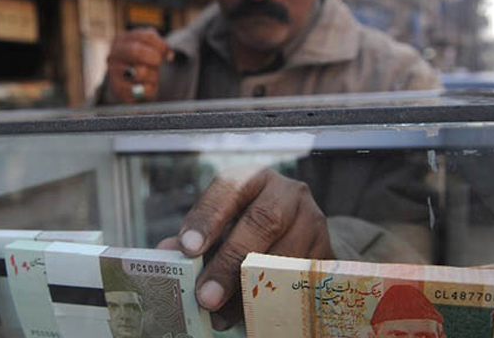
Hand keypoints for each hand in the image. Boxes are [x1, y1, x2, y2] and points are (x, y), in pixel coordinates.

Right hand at [106, 28, 172, 102]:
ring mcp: (113, 72)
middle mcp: (114, 54)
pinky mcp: (118, 89)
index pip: (146, 37)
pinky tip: (147, 87)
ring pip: (140, 71)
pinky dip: (150, 89)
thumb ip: (161, 48)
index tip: (167, 53)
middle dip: (154, 58)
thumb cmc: (140, 63)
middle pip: (136, 51)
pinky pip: (142, 89)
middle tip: (159, 63)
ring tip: (152, 76)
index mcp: (122, 40)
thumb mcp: (149, 49)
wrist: (126, 85)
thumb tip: (169, 54)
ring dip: (153, 75)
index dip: (161, 45)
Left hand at [158, 167, 333, 329]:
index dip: (208, 217)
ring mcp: (314, 221)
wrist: (298, 230)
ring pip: (284, 255)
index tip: (188, 247)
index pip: (230, 188)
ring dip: (250, 289)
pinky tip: (250, 316)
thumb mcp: (222, 222)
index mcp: (255, 178)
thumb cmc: (249, 224)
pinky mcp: (327, 252)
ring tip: (222, 314)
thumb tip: (166, 252)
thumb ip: (197, 236)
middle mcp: (288, 193)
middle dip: (230, 261)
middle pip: (262, 222)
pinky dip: (272, 301)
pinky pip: (300, 280)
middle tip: (206, 295)